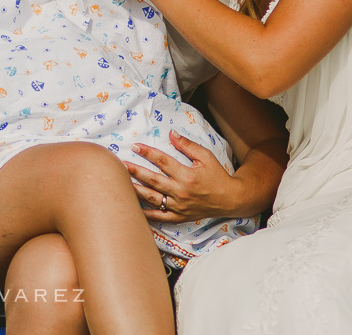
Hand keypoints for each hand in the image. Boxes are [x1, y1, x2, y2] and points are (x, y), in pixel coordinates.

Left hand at [124, 132, 241, 222]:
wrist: (230, 199)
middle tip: (121, 164)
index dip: (148, 152)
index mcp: (188, 175)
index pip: (163, 161)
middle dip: (136, 171)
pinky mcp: (179, 217)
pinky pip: (159, 217)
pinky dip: (146, 214)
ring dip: (136, 190)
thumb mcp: (206, 156)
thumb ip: (187, 145)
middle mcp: (181, 192)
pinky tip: (134, 207)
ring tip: (121, 183)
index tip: (136, 146)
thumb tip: (171, 133)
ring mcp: (179, 206)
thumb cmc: (217, 175)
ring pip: (152, 198)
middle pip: (153, 180)